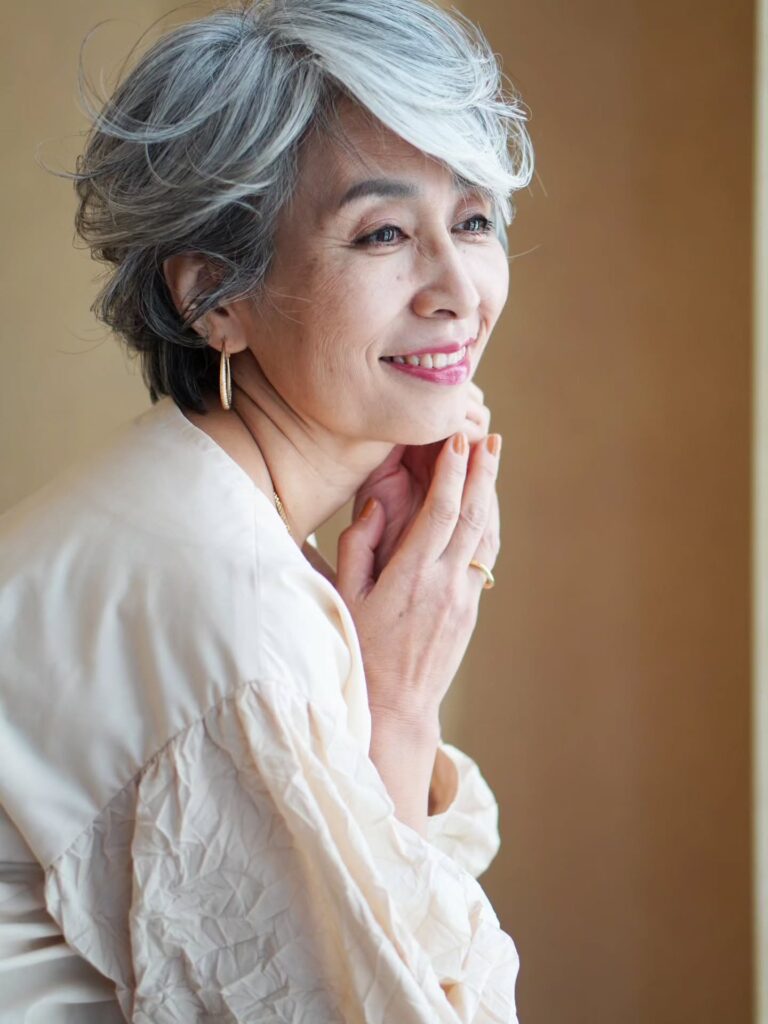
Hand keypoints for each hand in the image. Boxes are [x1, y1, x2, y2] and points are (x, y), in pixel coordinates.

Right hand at [336, 429, 501, 727]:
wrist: (395, 707)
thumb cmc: (360, 651)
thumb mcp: (345, 599)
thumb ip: (356, 548)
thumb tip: (376, 506)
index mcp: (410, 578)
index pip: (440, 514)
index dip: (452, 474)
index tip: (455, 441)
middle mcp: (444, 584)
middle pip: (472, 516)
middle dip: (482, 472)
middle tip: (488, 434)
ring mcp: (463, 597)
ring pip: (485, 534)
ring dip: (491, 492)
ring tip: (494, 456)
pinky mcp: (471, 608)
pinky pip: (485, 554)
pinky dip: (488, 521)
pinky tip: (488, 502)